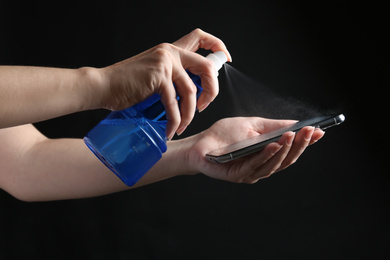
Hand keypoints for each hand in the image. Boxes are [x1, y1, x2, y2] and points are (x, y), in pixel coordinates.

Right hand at [98, 29, 230, 139]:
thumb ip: (172, 77)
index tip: (226, 59)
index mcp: (170, 49)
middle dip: (211, 91)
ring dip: (189, 114)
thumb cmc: (126, 85)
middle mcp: (170, 52)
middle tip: (204, 105)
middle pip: (206, 66)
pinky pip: (175, 103)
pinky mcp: (158, 77)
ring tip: (182, 125)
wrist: (102, 86)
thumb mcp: (154, 74)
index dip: (218, 47)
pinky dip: (175, 120)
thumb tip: (192, 93)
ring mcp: (164, 63)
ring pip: (191, 91)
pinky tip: (171, 129)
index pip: (200, 37)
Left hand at [186, 117, 324, 183]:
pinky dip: (267, 155)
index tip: (319, 132)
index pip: (291, 149)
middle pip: (287, 159)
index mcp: (267, 154)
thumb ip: (273, 126)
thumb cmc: (224, 135)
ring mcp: (252, 172)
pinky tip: (274, 145)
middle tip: (310, 132)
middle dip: (300, 145)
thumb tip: (296, 124)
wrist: (200, 144)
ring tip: (293, 135)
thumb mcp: (252, 125)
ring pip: (274, 164)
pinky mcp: (239, 175)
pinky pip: (256, 166)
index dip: (305, 142)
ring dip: (285, 150)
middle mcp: (262, 165)